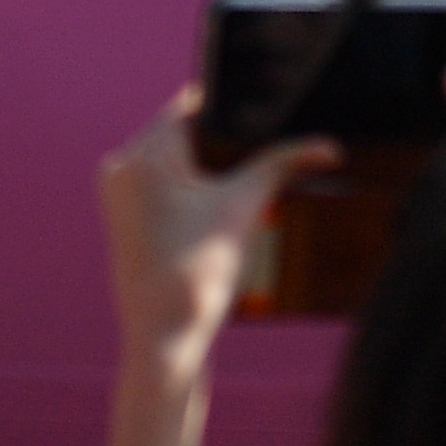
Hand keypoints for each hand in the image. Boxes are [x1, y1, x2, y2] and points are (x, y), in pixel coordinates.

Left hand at [98, 86, 328, 372]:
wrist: (164, 339)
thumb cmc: (198, 275)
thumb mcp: (245, 210)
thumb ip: (282, 167)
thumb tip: (326, 145)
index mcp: (143, 155)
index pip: (190, 106)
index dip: (231, 106)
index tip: (264, 108)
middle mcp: (122, 168)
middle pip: (181, 132)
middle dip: (223, 138)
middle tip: (266, 141)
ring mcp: (119, 196)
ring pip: (172, 160)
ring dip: (208, 163)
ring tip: (249, 170)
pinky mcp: (126, 220)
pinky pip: (161, 186)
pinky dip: (191, 187)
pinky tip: (223, 198)